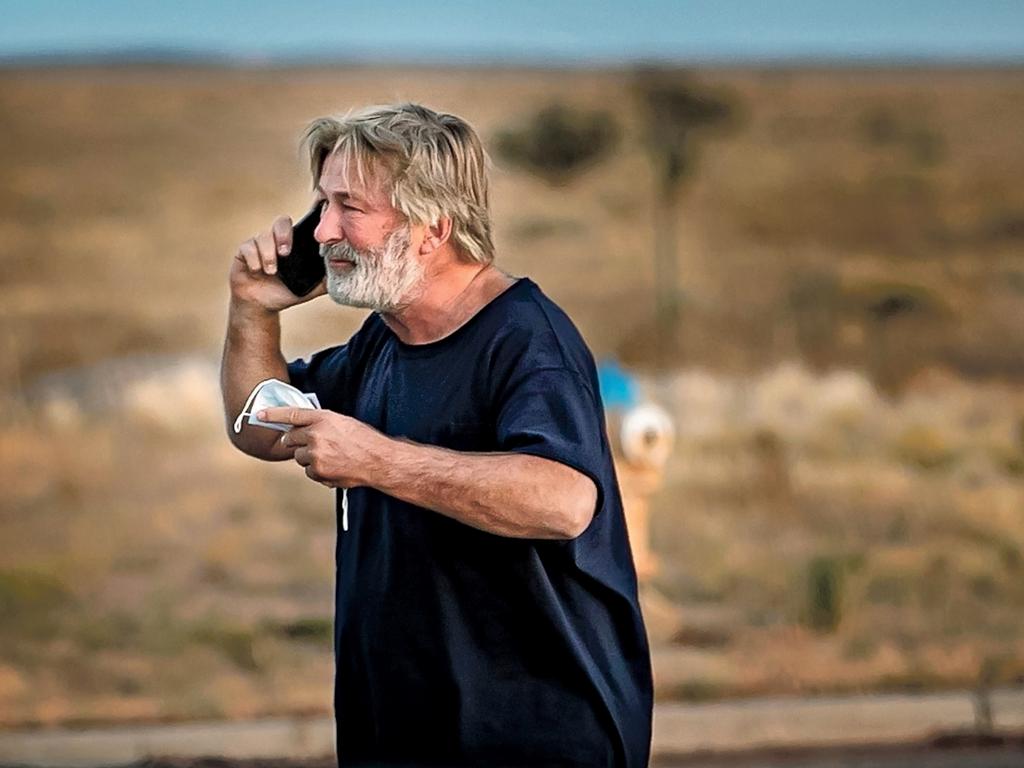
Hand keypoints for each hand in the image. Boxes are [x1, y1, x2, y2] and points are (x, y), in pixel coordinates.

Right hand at [229, 215, 327, 311]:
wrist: (262, 306)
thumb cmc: (286, 292)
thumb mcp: (310, 287)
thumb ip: (326, 279)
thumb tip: (346, 272)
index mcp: (294, 244)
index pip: (300, 225)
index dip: (306, 219)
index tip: (313, 225)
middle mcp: (276, 239)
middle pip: (281, 222)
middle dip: (283, 235)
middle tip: (286, 253)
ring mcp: (259, 244)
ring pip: (263, 236)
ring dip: (268, 254)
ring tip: (271, 271)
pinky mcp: (244, 252)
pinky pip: (248, 248)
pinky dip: (254, 260)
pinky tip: (257, 271)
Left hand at [259, 407, 383, 487]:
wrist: (378, 460)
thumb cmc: (364, 440)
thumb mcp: (343, 423)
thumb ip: (321, 424)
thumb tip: (303, 429)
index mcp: (323, 418)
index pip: (291, 414)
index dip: (272, 414)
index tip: (258, 414)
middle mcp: (316, 435)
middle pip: (290, 438)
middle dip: (294, 442)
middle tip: (309, 444)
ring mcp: (315, 454)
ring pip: (299, 457)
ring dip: (309, 457)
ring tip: (331, 457)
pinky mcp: (317, 471)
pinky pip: (308, 471)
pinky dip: (318, 471)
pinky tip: (334, 467)